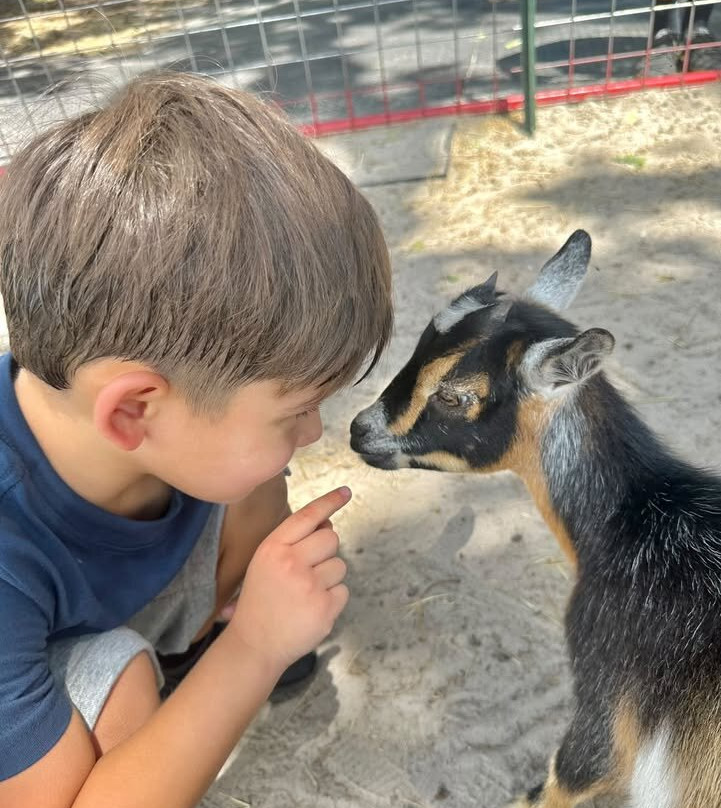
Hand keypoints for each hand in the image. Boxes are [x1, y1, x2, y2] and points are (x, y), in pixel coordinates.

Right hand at [228, 486, 350, 673]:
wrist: (255, 644)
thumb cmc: (261, 600)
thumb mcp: (265, 563)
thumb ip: (294, 542)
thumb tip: (328, 525)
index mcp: (273, 548)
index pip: (307, 516)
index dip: (329, 502)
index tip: (345, 492)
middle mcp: (291, 562)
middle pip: (331, 538)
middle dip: (325, 552)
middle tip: (308, 571)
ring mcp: (309, 586)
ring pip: (340, 565)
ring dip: (329, 577)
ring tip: (306, 593)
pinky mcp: (325, 607)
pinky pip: (343, 590)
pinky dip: (332, 599)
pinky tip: (312, 608)